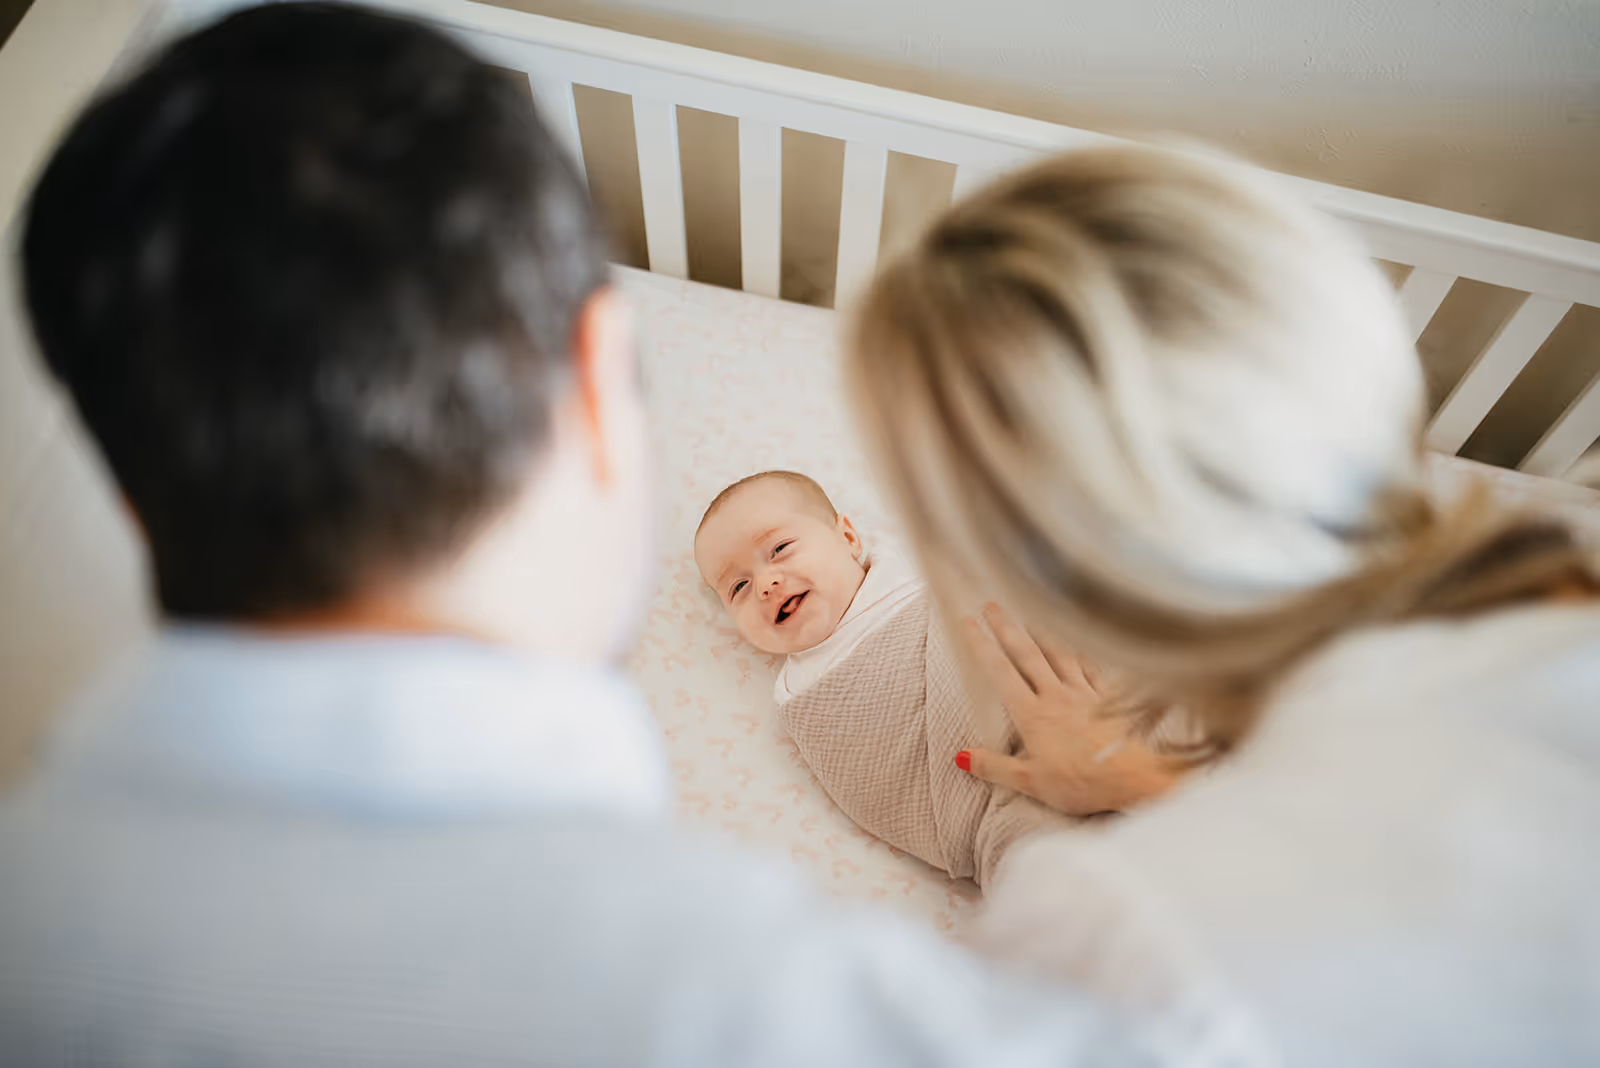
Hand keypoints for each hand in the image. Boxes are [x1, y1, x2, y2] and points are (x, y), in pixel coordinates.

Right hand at [959, 604, 1180, 816]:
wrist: (1134, 779)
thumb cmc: (1082, 784)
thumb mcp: (1030, 783)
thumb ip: (994, 767)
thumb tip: (961, 756)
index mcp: (1033, 715)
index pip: (1001, 672)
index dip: (982, 645)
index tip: (968, 621)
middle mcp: (1057, 696)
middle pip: (1028, 654)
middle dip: (1007, 627)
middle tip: (992, 604)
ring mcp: (1085, 694)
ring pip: (1060, 654)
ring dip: (1042, 632)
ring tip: (1030, 614)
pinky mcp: (1108, 699)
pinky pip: (1091, 667)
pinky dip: (1081, 651)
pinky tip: (1077, 643)